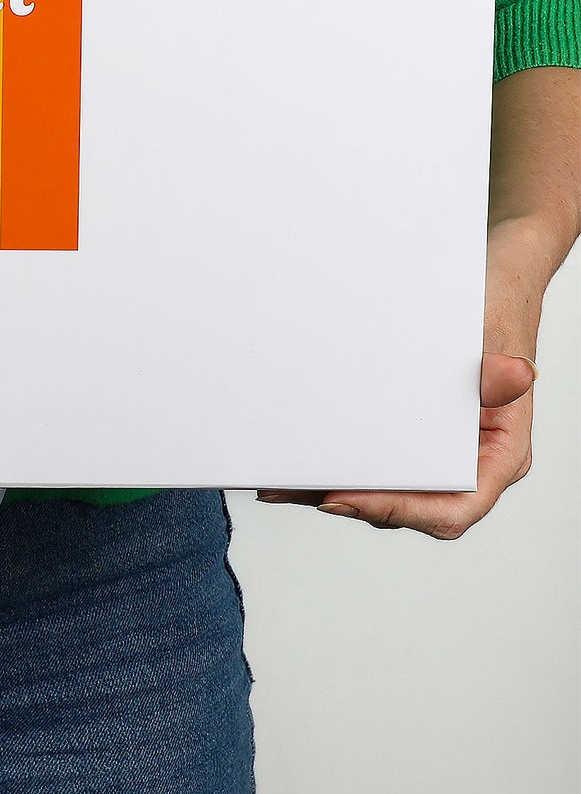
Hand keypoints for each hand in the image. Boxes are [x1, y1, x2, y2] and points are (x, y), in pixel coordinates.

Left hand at [254, 220, 543, 538]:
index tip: (349, 500)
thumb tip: (515, 375)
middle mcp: (464, 460)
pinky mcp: (402, 429)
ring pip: (381, 486)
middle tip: (298, 489)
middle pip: (406, 504)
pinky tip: (291, 458)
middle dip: (349, 501)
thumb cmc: (494, 313)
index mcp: (496, 455)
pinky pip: (369, 454)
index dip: (399, 511)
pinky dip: (332, 459)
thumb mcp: (493, 337)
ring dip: (329, 486)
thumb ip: (496, 371)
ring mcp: (432, 448)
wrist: (489, 283)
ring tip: (278, 482)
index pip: (452, 507)